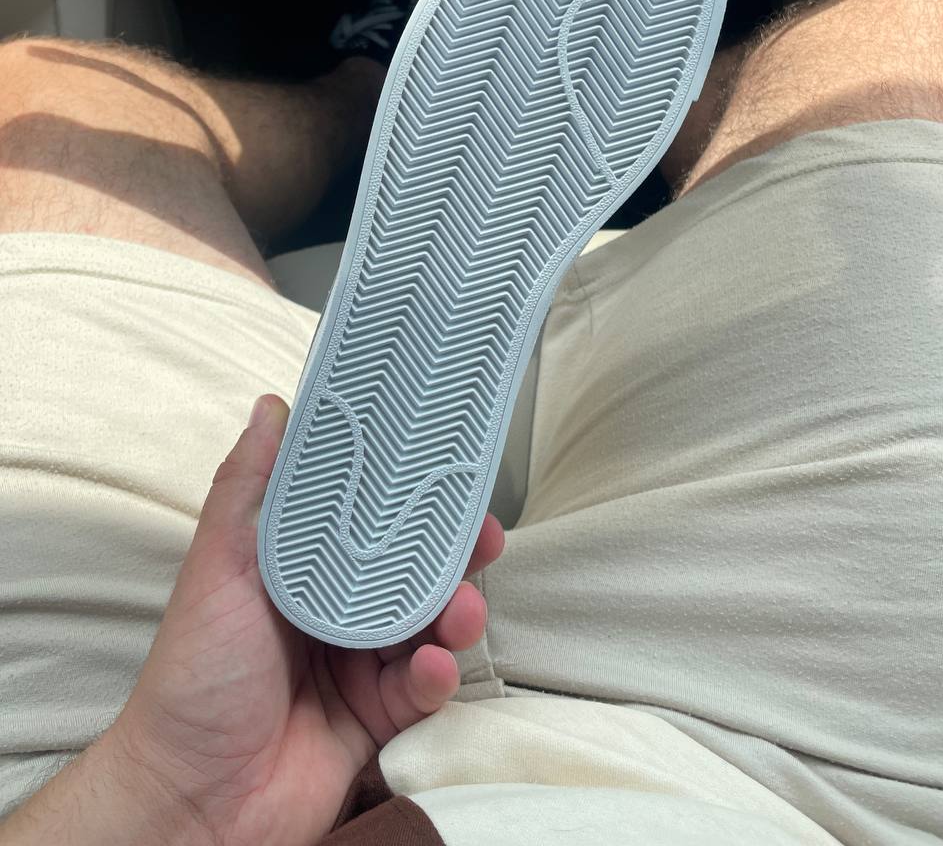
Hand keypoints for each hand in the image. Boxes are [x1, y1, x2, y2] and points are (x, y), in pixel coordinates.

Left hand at [110, 394, 503, 845]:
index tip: (444, 467)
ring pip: (426, 625)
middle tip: (482, 537)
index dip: (406, 493)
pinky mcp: (377, 717)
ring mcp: (357, 664)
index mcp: (298, 569)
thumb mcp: (217, 570)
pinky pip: (424, 688)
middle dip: (450, 553)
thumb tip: (271, 408)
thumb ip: (247, 489)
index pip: (364, 517)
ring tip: (459, 613)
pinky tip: (432, 670)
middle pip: (408, 569)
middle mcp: (332, 611)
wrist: (192, 801)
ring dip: (453, 614)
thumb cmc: (193, 679)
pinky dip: (437, 676)